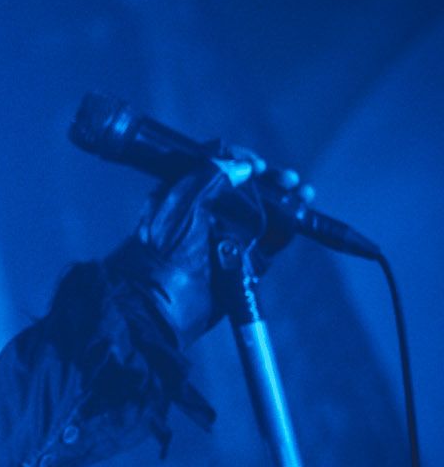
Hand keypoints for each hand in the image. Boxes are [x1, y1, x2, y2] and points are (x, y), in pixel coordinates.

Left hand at [107, 150, 300, 343]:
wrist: (162, 305)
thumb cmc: (163, 254)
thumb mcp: (180, 207)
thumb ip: (207, 178)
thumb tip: (241, 166)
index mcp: (182, 196)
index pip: (215, 167)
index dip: (238, 161)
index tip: (255, 163)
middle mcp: (204, 214)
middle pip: (244, 188)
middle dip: (269, 180)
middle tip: (288, 178)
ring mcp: (224, 238)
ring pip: (261, 212)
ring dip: (285, 199)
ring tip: (303, 191)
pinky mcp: (241, 261)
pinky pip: (270, 239)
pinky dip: (288, 225)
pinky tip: (302, 211)